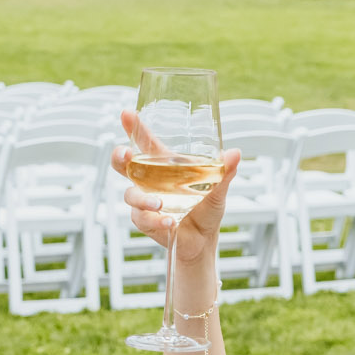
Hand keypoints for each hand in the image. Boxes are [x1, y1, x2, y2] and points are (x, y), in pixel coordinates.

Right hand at [110, 108, 238, 263]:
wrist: (204, 241)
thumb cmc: (207, 209)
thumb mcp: (219, 188)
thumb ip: (224, 172)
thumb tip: (235, 153)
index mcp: (165, 166)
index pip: (145, 143)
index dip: (134, 128)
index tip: (126, 113)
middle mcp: (149, 181)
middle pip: (123, 165)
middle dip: (119, 157)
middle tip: (126, 155)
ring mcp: (145, 201)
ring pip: (130, 194)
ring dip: (142, 198)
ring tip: (159, 203)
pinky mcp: (145, 220)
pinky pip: (142, 218)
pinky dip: (156, 220)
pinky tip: (169, 222)